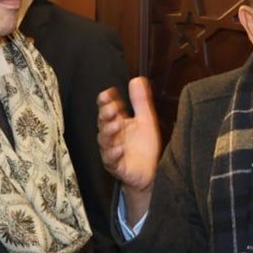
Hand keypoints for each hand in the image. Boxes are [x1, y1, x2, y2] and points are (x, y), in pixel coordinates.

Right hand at [97, 77, 160, 217]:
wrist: (149, 173)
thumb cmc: (144, 147)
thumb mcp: (145, 120)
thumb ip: (140, 101)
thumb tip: (137, 79)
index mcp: (117, 123)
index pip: (108, 108)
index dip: (106, 101)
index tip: (109, 92)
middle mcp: (111, 136)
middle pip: (103, 123)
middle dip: (106, 114)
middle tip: (111, 107)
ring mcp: (111, 151)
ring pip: (105, 141)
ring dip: (109, 132)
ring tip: (116, 124)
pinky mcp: (116, 166)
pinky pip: (112, 160)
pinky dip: (114, 153)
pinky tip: (120, 148)